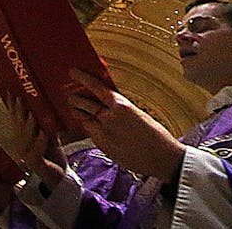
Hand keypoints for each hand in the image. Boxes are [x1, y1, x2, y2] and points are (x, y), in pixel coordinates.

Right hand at [4, 95, 66, 188]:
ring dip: (28, 126)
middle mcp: (23, 146)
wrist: (60, 177)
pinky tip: (43, 134)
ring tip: (31, 114)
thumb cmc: (54, 156)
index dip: (13, 107)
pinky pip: (36, 152)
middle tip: (19, 98)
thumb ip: (47, 125)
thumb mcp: (51, 137)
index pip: (17, 120)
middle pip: (19, 127)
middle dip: (18, 112)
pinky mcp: (36, 165)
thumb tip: (48, 106)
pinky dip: (40, 142)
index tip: (10, 92)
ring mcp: (28, 156)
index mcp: (25, 138)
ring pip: (26, 139)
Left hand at [67, 69, 185, 182]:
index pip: (96, 88)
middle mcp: (109, 119)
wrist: (161, 158)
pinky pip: (90, 133)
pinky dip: (88, 127)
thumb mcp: (139, 113)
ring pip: (83, 119)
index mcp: (121, 106)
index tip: (74, 72)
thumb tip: (109, 103)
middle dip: (75, 99)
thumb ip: (120, 108)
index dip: (83, 79)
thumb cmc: (155, 135)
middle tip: (70, 94)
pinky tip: (89, 125)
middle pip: (84, 104)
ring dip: (78, 112)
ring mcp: (104, 134)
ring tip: (74, 108)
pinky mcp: (103, 147)